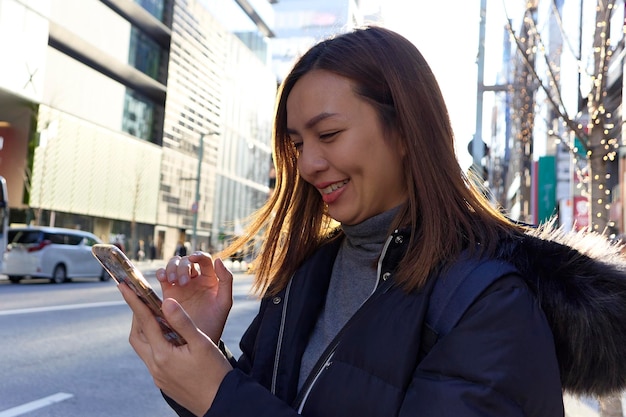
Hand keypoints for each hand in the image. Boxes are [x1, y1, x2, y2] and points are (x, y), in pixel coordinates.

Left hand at [119, 283, 231, 415]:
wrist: (221, 402)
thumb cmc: (215, 373)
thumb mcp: (201, 343)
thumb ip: (182, 321)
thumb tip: (166, 301)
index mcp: (163, 354)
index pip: (145, 321)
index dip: (134, 301)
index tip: (123, 286)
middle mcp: (155, 366)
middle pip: (137, 336)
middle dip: (137, 316)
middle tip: (142, 300)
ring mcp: (158, 376)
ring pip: (144, 347)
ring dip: (146, 330)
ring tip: (157, 317)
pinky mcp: (164, 381)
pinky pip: (152, 357)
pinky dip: (155, 342)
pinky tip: (169, 339)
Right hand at [156, 253, 232, 342]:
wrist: (198, 343)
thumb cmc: (214, 323)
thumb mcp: (224, 303)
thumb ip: (226, 280)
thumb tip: (219, 259)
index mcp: (210, 279)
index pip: (204, 260)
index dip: (198, 255)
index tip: (193, 259)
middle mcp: (195, 279)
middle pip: (186, 261)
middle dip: (182, 267)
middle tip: (181, 283)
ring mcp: (180, 285)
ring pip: (173, 265)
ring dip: (171, 268)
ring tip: (172, 282)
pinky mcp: (168, 293)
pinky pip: (163, 277)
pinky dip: (161, 272)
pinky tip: (163, 278)